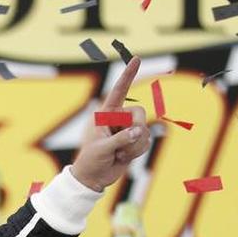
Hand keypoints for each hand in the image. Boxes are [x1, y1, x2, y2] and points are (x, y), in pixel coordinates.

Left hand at [71, 57, 151, 191]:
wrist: (93, 178)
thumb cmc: (90, 160)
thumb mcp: (102, 149)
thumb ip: (121, 139)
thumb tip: (139, 131)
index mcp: (104, 114)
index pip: (118, 92)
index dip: (128, 76)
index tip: (136, 59)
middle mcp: (117, 118)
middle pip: (139, 114)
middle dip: (134, 131)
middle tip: (119, 146)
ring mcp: (127, 129)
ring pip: (145, 130)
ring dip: (134, 146)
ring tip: (118, 154)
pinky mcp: (135, 141)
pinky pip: (147, 141)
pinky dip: (137, 152)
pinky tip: (123, 157)